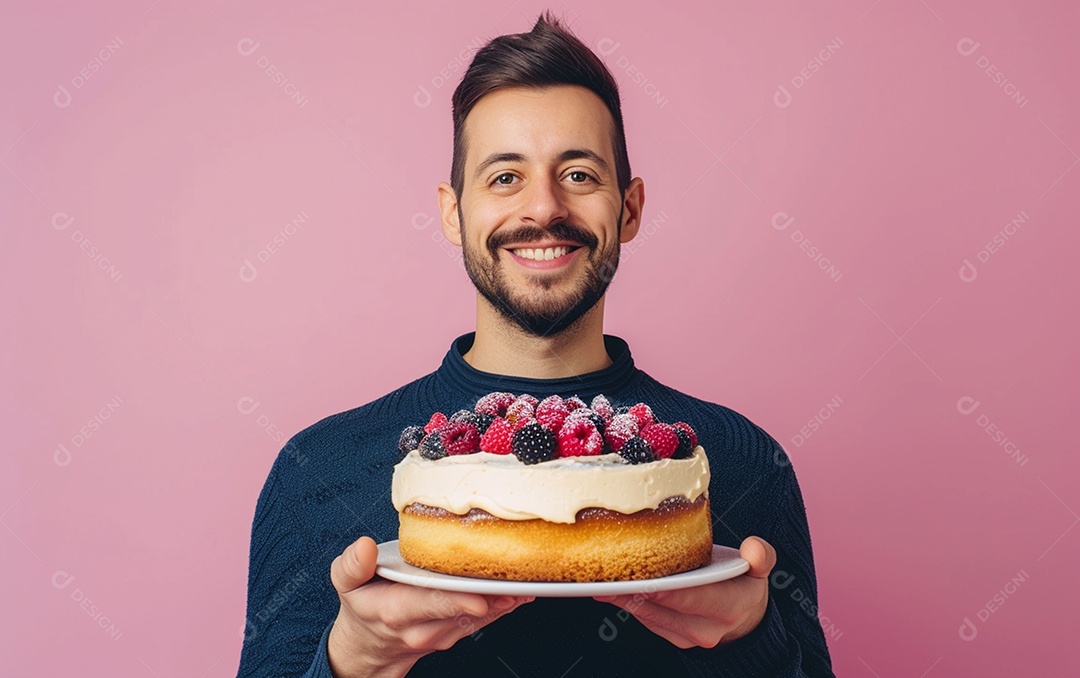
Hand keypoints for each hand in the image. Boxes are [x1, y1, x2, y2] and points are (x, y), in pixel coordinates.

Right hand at [327, 536, 532, 676]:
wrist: (368, 647)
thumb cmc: (363, 606)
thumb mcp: (345, 584)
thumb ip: (352, 566)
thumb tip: (363, 546)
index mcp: (396, 610)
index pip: (430, 603)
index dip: (457, 599)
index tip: (480, 595)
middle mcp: (423, 627)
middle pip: (462, 610)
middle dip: (492, 597)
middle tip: (517, 582)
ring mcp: (442, 634)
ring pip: (478, 619)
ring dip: (503, 602)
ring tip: (526, 582)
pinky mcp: (456, 633)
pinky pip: (483, 621)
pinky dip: (502, 606)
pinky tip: (520, 591)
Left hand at [593, 536, 775, 648]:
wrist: (745, 621)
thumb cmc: (744, 586)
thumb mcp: (759, 570)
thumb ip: (761, 557)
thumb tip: (753, 549)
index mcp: (728, 607)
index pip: (689, 597)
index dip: (662, 588)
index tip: (638, 577)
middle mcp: (705, 628)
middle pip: (661, 609)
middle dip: (632, 593)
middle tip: (606, 576)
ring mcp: (687, 636)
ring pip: (648, 616)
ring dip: (623, 599)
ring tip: (600, 581)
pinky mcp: (672, 637)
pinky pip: (646, 621)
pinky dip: (627, 604)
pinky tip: (610, 589)